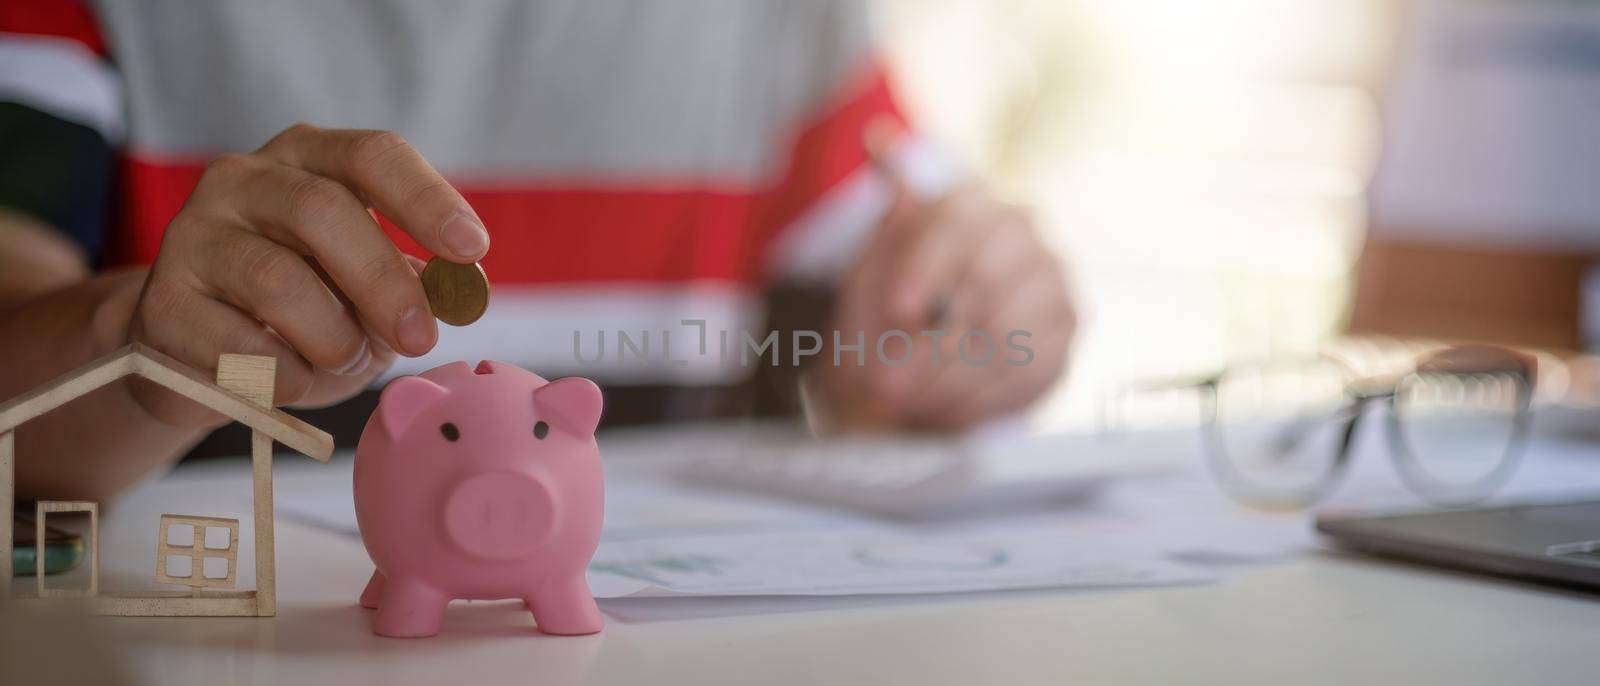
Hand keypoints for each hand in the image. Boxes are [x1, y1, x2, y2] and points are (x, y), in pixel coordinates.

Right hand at [127, 124, 487, 425]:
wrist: (199, 358)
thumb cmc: (304, 312)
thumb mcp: (366, 288)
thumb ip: (412, 280)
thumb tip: (462, 290)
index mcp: (307, 158)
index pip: (371, 155)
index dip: (425, 199)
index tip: (473, 248)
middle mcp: (243, 179)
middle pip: (322, 211)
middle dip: (384, 280)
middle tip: (421, 337)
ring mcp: (192, 234)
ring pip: (279, 281)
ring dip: (333, 338)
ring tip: (346, 360)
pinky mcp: (162, 301)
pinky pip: (241, 346)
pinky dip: (288, 377)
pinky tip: (294, 381)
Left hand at [816, 139, 1074, 429]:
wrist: (922, 360)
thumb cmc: (892, 308)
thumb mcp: (875, 263)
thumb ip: (887, 220)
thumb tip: (881, 138)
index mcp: (970, 203)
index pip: (957, 224)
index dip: (927, 269)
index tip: (897, 312)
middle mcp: (1022, 232)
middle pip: (985, 284)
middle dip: (929, 344)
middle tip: (885, 384)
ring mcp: (1052, 282)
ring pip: (1006, 333)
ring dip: (948, 378)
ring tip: (906, 404)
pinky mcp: (1067, 332)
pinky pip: (1029, 369)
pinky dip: (979, 397)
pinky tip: (941, 412)